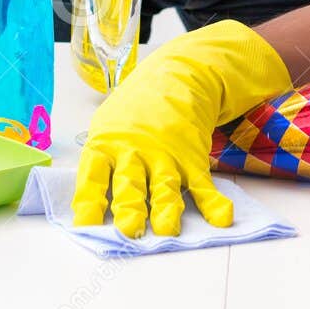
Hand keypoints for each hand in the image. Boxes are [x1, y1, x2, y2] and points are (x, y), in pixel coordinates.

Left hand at [72, 20, 290, 236]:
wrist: (174, 78)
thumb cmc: (132, 113)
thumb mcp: (106, 129)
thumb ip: (99, 165)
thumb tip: (87, 210)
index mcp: (106, 146)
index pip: (93, 177)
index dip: (89, 203)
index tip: (87, 226)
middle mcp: (135, 152)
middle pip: (130, 183)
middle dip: (130, 208)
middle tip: (129, 230)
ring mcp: (165, 156)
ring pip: (165, 186)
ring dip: (166, 209)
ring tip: (167, 229)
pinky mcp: (192, 159)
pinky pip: (203, 185)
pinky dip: (214, 203)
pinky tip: (222, 218)